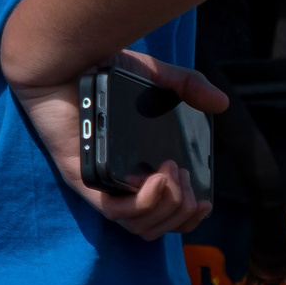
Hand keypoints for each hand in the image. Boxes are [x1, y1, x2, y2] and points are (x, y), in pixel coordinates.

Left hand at [10, 48, 226, 241]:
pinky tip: (157, 180)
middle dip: (181, 211)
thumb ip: (188, 85)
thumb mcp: (154, 76)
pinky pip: (114, 211)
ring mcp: (99, 183)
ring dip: (167, 208)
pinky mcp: (82, 178)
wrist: (64, 58)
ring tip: (172, 175)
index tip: (204, 200)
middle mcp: (117, 182)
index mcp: (135, 168)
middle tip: (184, 179)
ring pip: (139, 226)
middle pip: (156, 226)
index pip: (164, 213)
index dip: (188, 216)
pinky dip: (143, 203)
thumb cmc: (101, 69)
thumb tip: (221, 102)